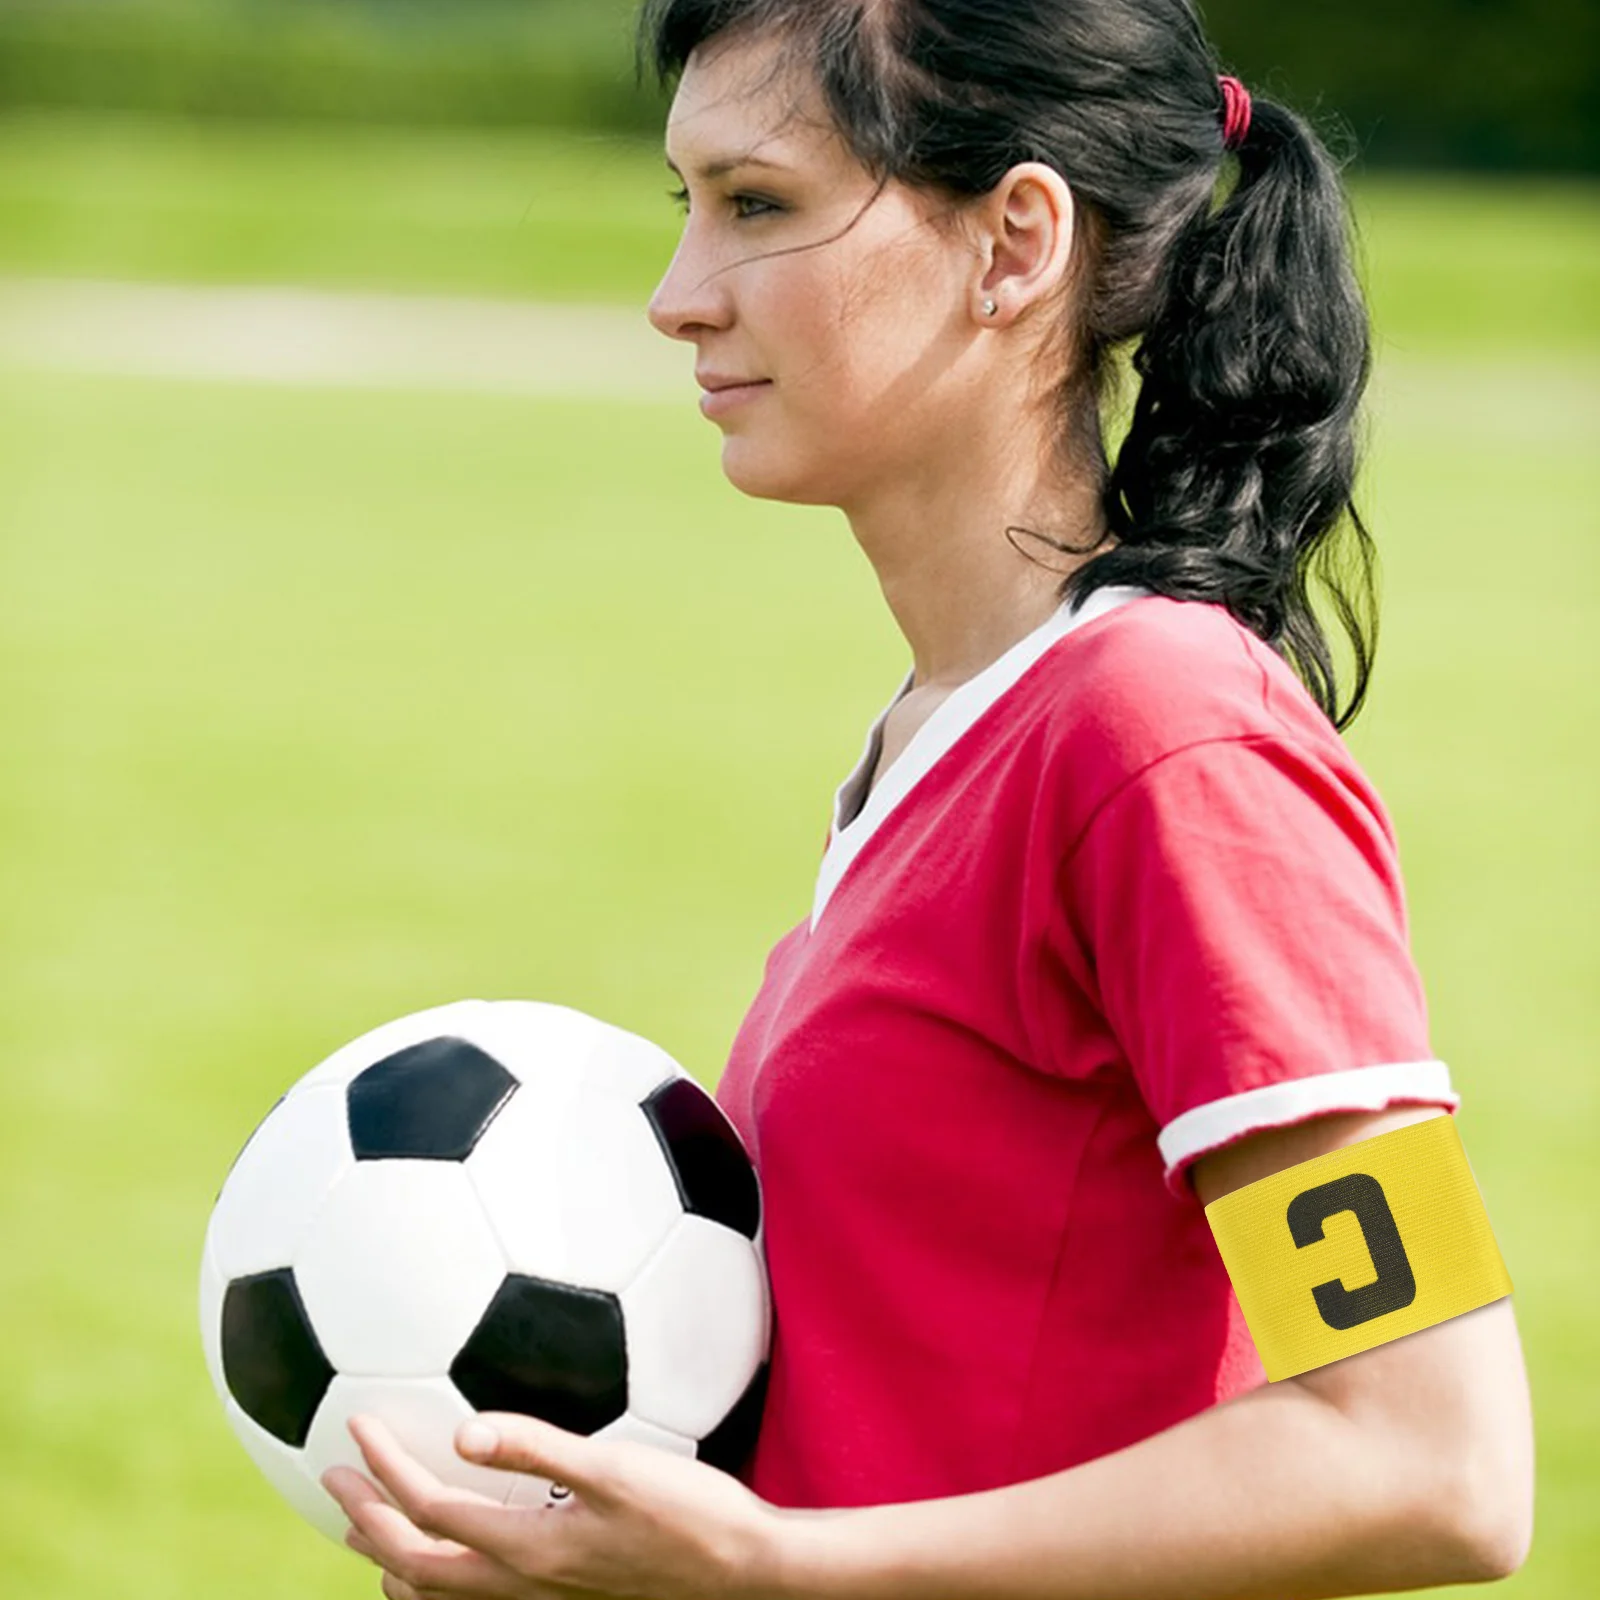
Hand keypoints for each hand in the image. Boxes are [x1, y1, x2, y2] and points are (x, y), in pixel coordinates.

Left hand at [322, 1412, 785, 1599]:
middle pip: (416, 1566)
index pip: (430, 1511)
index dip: (384, 1468)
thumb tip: (462, 1433)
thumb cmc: (690, 1514)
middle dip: (367, 1520)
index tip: (355, 1424)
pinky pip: (476, 1595)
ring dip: (393, 1557)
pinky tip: (458, 1545)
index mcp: (527, 1550)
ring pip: (440, 1595)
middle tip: (331, 1477)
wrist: (743, 1573)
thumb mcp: (617, 1469)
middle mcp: (522, 1586)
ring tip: (368, 1526)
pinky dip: (441, 1573)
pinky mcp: (564, 1598)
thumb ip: (539, 1448)